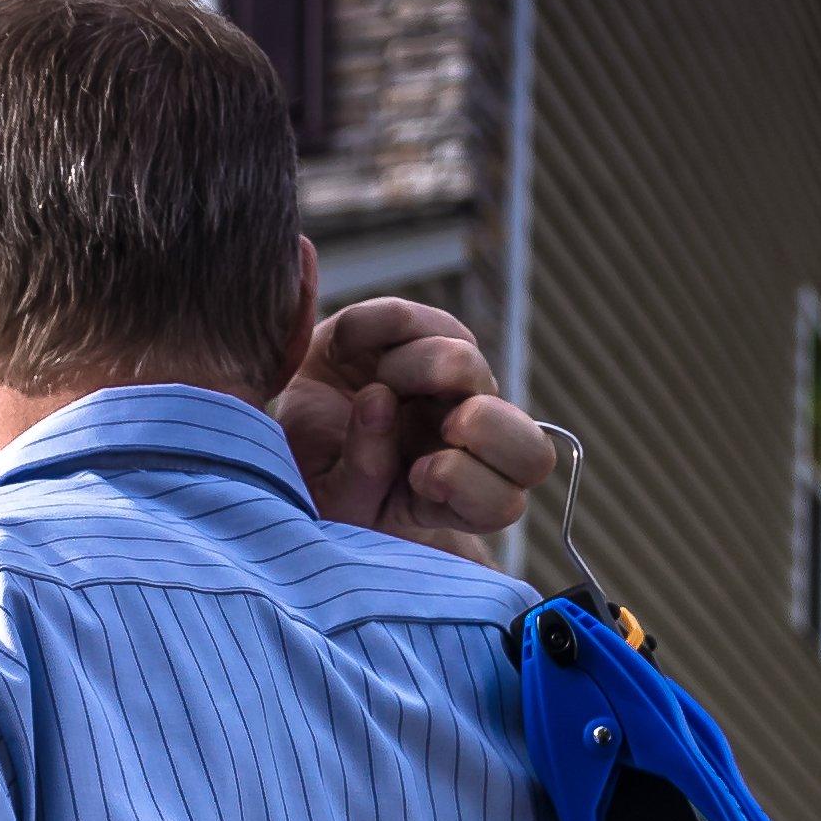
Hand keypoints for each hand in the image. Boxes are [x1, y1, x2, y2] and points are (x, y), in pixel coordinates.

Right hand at [280, 297, 562, 559]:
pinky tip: (344, 352)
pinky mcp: (423, 330)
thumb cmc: (316, 476)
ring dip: (413, 371)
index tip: (420, 475)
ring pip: (467, 363)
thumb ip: (358, 473)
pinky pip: (410, 317)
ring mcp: (453, 384)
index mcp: (450, 498)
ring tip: (372, 387)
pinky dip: (369, 328)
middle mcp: (466, 442)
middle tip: (445, 422)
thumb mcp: (330, 501)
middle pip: (532, 448)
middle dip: (487, 427)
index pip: (502, 503)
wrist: (289, 429)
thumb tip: (379, 400)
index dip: (470, 484)